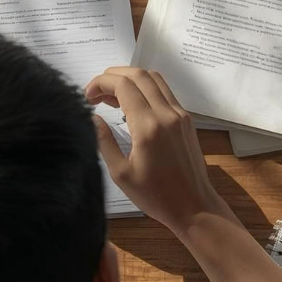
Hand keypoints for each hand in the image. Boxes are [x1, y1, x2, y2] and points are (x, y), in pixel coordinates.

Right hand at [85, 67, 224, 233]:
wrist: (194, 206)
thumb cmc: (155, 196)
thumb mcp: (120, 173)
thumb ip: (104, 141)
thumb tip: (92, 117)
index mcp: (148, 127)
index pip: (123, 85)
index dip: (100, 83)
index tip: (87, 97)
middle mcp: (166, 114)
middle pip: (138, 74)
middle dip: (112, 76)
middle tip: (95, 93)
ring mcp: (179, 114)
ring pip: (154, 79)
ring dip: (129, 79)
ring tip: (110, 97)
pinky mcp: (185, 119)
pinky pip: (163, 92)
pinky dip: (144, 89)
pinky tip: (130, 106)